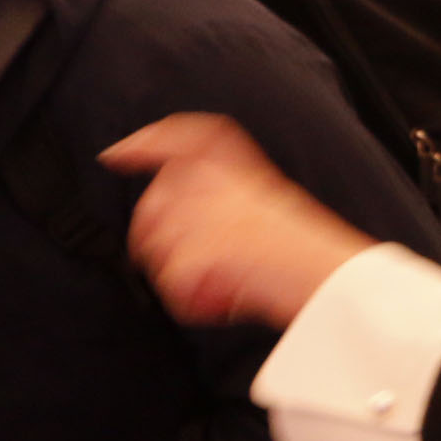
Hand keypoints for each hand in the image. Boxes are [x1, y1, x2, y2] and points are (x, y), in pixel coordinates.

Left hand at [100, 114, 374, 330]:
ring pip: (153, 253)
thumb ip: (211, 192)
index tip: (114, 155)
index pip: (178, 136)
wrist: (326, 277)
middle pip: (149, 211)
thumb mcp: (260, 198)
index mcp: (230, 161)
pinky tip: (225, 297)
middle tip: (204, 262)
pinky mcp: (190, 254)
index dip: (142, 144)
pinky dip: (194, 303)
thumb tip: (163, 210)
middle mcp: (205, 179)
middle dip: (159, 242)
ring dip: (179, 275)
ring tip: (223, 278)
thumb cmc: (301, 246)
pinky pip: (172, 288)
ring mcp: (193, 216)